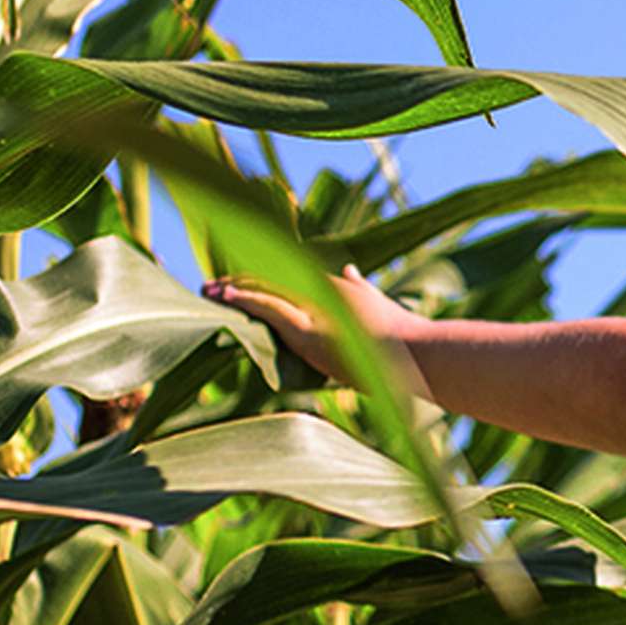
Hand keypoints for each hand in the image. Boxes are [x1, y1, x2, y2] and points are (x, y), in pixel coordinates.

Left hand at [203, 265, 430, 392]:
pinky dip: (247, 301)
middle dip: (240, 283)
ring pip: (267, 292)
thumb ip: (360, 285)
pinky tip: (227, 299)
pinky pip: (271, 310)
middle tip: (210, 286)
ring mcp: (317, 310)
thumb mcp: (377, 302)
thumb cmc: (402, 334)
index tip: (236, 280)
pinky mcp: (310, 332)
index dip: (260, 279)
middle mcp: (323, 293)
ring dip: (235, 291)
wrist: (417, 354)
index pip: (287, 278)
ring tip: (208, 291)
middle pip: (272, 280)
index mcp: (335, 288)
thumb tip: (349, 270)